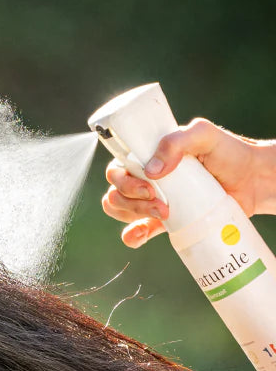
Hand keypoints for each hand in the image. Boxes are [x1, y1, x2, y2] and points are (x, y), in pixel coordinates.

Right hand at [101, 118, 275, 247]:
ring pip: (121, 208)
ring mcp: (154, 199)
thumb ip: (176, 142)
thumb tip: (152, 170)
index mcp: (147, 154)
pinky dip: (131, 235)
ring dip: (132, 214)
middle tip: (158, 199)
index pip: (117, 165)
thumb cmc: (229, 152)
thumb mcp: (204, 134)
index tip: (148, 182)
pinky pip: (137, 230)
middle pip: (116, 190)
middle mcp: (146, 176)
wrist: (254, 181)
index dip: (122, 177)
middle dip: (130, 198)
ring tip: (163, 214)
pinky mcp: (165, 219)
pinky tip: (139, 237)